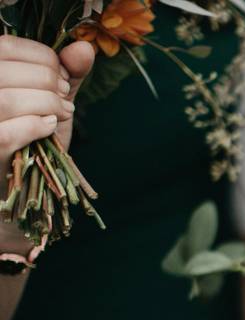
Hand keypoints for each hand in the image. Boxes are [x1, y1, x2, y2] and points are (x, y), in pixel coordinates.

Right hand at [0, 36, 94, 251]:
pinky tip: (48, 128)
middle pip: (5, 70)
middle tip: (65, 99)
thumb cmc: (34, 145)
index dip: (40, 56)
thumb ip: (66, 76)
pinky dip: (35, 126)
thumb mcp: (51, 104)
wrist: (21, 196)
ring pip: (5, 99)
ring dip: (44, 103)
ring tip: (60, 114)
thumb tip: (84, 47)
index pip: (3, 45)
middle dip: (47, 81)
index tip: (62, 76)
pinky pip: (7, 134)